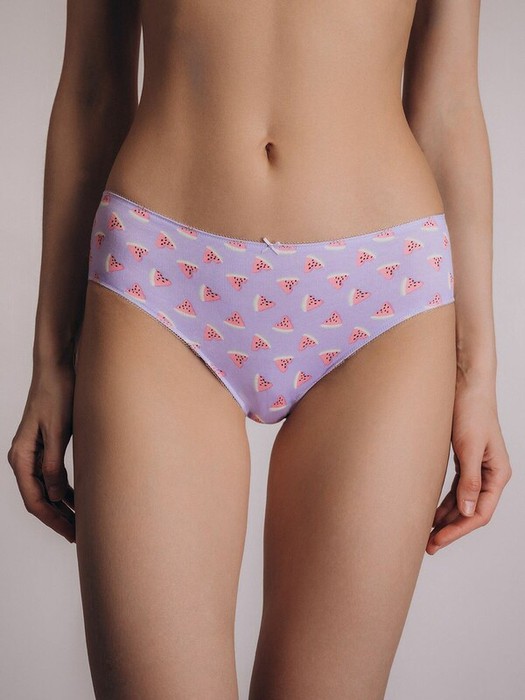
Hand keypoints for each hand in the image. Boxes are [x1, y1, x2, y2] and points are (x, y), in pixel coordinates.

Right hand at [7, 362, 75, 542]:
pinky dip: (66, 489)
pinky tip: (81, 499)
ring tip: (82, 523)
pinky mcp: (46, 445)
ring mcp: (34, 452)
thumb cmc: (57, 395)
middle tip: (80, 535)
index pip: (34, 499)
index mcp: (21, 456)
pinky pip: (54, 475)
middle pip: (40, 498)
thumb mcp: (59, 431)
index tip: (71, 533)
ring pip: (48, 488)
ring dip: (63, 506)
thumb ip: (54, 464)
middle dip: (59, 518)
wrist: (57, 369)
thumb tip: (57, 497)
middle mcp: (23, 457)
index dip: (53, 519)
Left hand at [427, 375, 511, 553]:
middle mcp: (490, 474)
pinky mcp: (464, 459)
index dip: (458, 530)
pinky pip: (456, 489)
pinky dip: (444, 502)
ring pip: (462, 502)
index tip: (437, 541)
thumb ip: (469, 480)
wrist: (465, 383)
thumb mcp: (469, 447)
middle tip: (428, 545)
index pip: (481, 513)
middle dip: (450, 529)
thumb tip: (469, 512)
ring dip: (445, 518)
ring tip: (426, 534)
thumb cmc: (471, 410)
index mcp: (497, 474)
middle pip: (471, 511)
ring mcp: (477, 467)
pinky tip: (430, 512)